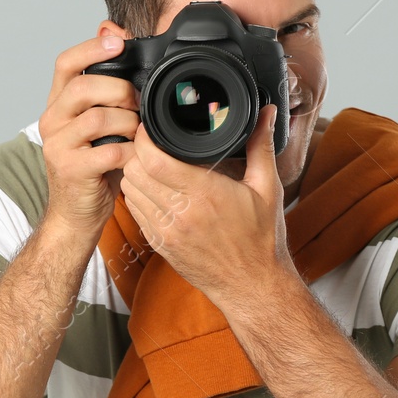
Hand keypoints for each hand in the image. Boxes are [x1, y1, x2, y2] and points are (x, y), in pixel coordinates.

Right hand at [38, 35, 138, 235]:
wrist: (75, 214)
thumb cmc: (92, 167)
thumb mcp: (96, 125)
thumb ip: (105, 93)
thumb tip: (122, 46)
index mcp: (58, 104)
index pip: (66, 63)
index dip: (92, 48)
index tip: (119, 42)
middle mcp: (51, 120)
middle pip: (84, 86)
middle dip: (120, 91)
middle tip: (138, 105)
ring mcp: (58, 145)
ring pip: (99, 118)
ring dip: (128, 123)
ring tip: (136, 134)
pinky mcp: (71, 169)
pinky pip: (109, 150)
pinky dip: (129, 151)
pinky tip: (134, 156)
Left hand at [119, 103, 296, 302]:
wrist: (252, 285)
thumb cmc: (262, 238)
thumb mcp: (267, 188)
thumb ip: (261, 145)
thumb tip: (267, 112)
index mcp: (205, 194)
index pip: (154, 159)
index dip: (144, 137)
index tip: (149, 126)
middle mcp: (180, 213)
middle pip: (135, 171)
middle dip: (136, 151)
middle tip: (148, 142)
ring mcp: (166, 231)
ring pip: (130, 190)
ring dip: (134, 173)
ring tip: (147, 162)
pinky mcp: (160, 245)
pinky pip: (135, 211)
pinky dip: (137, 195)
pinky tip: (151, 188)